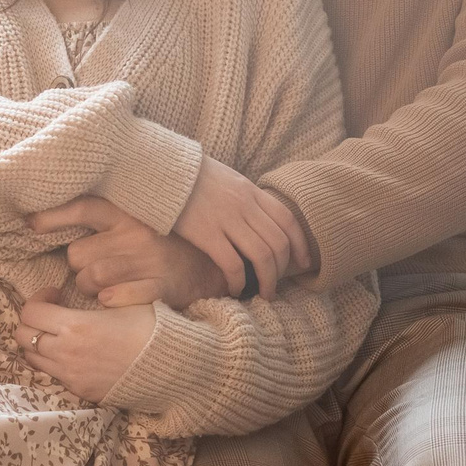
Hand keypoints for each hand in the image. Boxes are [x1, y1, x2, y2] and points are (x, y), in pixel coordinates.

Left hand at [14, 301, 157, 401]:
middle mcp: (66, 353)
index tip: (55, 293)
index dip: (38, 298)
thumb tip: (87, 294)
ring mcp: (71, 376)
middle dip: (32, 321)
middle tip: (51, 313)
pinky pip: (53, 375)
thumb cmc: (151, 327)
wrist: (171, 367)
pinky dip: (54, 362)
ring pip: (33, 359)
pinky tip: (74, 353)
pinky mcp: (81, 391)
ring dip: (39, 343)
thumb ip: (96, 298)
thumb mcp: (123, 302)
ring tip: (59, 334)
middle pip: (23, 337)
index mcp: (75, 326)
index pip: (31, 312)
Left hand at [26, 197, 228, 308]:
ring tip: (106, 288)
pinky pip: (111, 299)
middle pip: (78, 254)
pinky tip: (118, 302)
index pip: (84, 207)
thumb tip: (52, 221)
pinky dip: (108, 303)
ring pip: (88, 280)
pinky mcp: (157, 287)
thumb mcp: (139, 225)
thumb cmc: (165, 249)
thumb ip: (106, 224)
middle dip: (79, 267)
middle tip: (95, 270)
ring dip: (89, 289)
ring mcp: (147, 261)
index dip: (54, 215)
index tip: (30, 223)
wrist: (212, 273)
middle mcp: (136, 234)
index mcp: (131, 214)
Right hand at [170, 157, 310, 298]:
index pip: (287, 219)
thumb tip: (260, 222)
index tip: (302, 262)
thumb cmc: (192, 177)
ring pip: (261, 256)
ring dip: (267, 281)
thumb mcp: (228, 180)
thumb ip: (246, 198)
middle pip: (278, 242)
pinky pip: (233, 264)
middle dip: (282, 270)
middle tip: (276, 285)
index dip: (300, 245)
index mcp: (251, 190)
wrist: (162, 170)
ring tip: (263, 294)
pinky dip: (239, 281)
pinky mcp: (206, 234)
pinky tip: (235, 289)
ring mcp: (227, 219)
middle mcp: (245, 204)